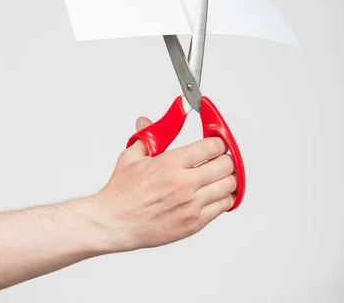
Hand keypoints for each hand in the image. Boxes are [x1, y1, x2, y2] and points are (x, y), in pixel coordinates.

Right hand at [92, 116, 235, 251]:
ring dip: (227, 178)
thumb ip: (146, 136)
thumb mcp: (132, 156)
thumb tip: (146, 121)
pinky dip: (223, 198)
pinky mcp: (194, 223)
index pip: (212, 146)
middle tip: (220, 157)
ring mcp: (191, 205)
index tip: (216, 141)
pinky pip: (223, 207)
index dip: (218, 142)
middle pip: (226, 165)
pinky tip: (215, 193)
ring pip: (228, 186)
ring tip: (219, 175)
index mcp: (172, 163)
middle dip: (225, 158)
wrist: (114, 223)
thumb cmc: (122, 192)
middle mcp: (185, 183)